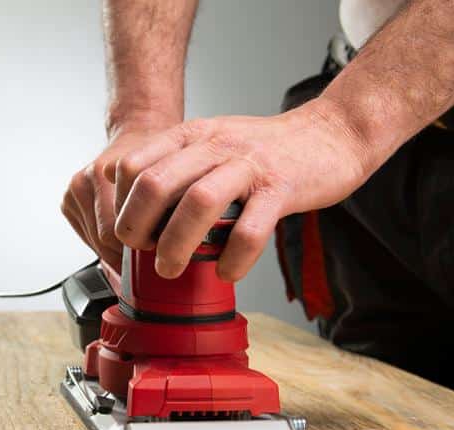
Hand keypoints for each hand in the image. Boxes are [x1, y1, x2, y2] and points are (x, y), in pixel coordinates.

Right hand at [61, 125, 174, 271]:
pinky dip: (103, 242)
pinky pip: (87, 235)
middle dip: (127, 252)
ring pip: (95, 240)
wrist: (138, 134)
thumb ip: (165, 214)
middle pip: (104, 238)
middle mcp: (87, 179)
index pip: (117, 231)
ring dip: (115, 249)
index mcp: (107, 173)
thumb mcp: (170, 183)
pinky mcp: (68, 200)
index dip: (139, 249)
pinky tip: (118, 234)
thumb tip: (168, 252)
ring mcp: (75, 189)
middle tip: (147, 255)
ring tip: (136, 243)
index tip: (152, 258)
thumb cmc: (154, 159)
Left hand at [107, 97, 375, 280]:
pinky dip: (233, 258)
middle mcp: (215, 145)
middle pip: (156, 184)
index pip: (133, 166)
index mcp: (192, 135)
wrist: (333, 133)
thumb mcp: (215, 145)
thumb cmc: (268, 150)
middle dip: (137, 227)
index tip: (126, 234)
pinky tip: (227, 271)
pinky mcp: (282, 188)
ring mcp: (249, 165)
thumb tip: (143, 218)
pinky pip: (250, 229)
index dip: (120, 206)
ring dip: (176, 244)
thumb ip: (181, 171)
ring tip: (171, 270)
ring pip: (198, 203)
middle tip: (140, 254)